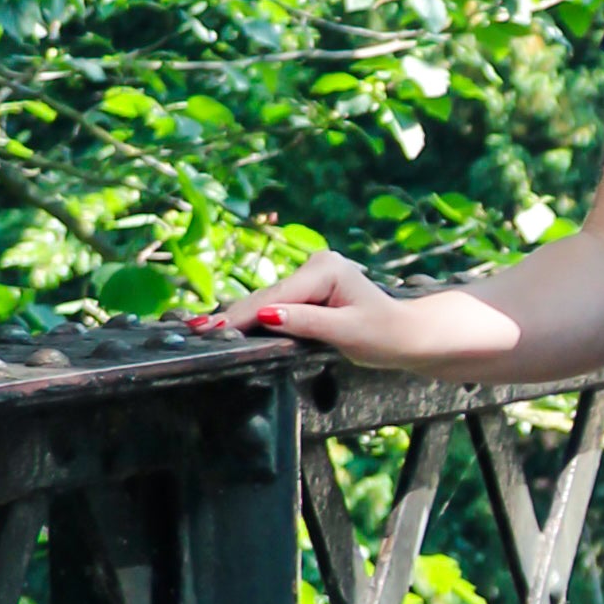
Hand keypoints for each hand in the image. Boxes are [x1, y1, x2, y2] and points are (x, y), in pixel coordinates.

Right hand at [190, 249, 504, 370]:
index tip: (213, 328)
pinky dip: (252, 318)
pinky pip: (276, 306)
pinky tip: (225, 325)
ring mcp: (311, 277)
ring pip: (267, 301)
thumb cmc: (387, 335)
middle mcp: (315, 266)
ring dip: (237, 317)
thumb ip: (306, 324)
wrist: (410, 337)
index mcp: (325, 270)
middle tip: (193, 330)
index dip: (242, 316)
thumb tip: (269, 316)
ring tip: (200, 328)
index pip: (276, 298)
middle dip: (231, 316)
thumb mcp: (348, 333)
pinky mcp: (309, 291)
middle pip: (266, 297)